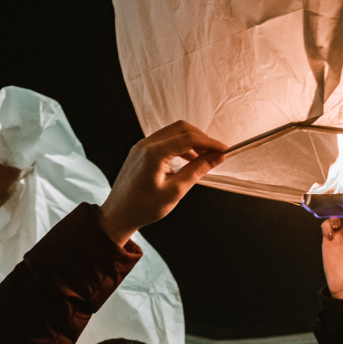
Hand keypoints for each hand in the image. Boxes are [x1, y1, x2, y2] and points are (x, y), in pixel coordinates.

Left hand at [98, 121, 226, 245]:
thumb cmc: (144, 207)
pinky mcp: (140, 151)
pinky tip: (187, 160)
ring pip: (173, 132)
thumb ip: (197, 170)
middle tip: (215, 153)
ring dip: (190, 141)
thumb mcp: (175, 191)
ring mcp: (141, 146)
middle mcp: (146, 144)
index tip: (224, 151)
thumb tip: (217, 157)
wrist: (118, 215)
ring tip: (203, 158)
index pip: (189, 139)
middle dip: (201, 138)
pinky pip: (164, 140)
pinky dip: (179, 146)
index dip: (210, 143)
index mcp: (153, 153)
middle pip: (181, 128)